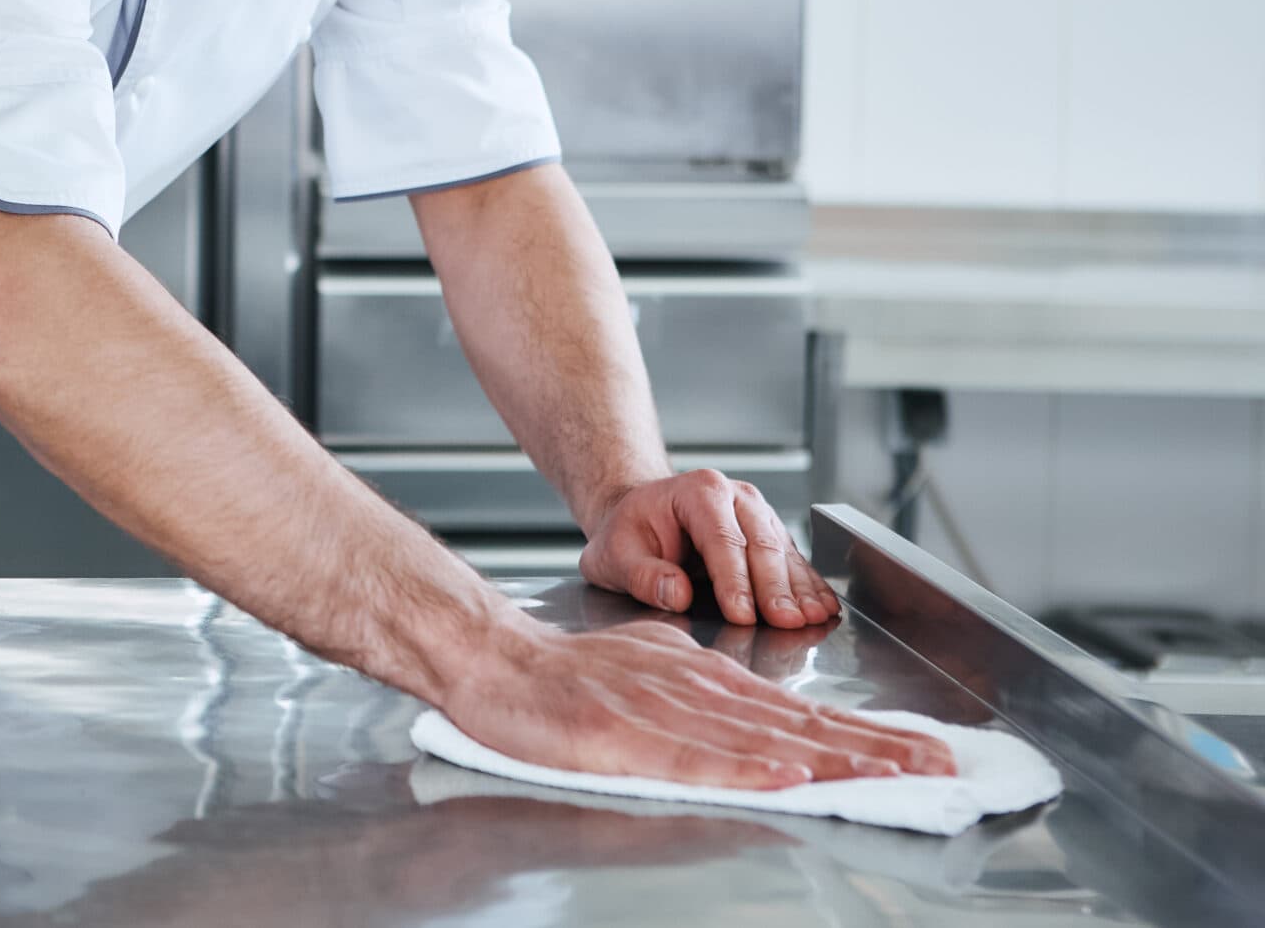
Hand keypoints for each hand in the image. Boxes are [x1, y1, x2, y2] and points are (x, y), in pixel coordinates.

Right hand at [441, 614, 958, 787]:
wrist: (497, 661)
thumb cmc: (569, 677)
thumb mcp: (654, 669)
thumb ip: (707, 694)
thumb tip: (763, 723)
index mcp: (708, 679)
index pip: (801, 709)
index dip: (867, 731)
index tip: (924, 749)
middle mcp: (699, 692)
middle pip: (798, 723)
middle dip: (875, 747)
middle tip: (940, 765)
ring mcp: (665, 714)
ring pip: (761, 740)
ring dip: (832, 758)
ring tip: (891, 774)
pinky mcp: (625, 740)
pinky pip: (694, 758)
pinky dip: (746, 768)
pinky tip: (787, 776)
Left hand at [580, 469, 837, 628]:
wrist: (641, 515)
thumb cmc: (629, 533)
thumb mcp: (614, 554)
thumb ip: (641, 574)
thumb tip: (675, 593)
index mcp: (698, 491)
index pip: (721, 539)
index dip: (734, 580)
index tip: (742, 615)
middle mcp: (735, 496)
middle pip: (761, 544)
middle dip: (775, 588)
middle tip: (786, 622)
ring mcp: (757, 513)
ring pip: (784, 552)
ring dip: (800, 588)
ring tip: (813, 617)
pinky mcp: (770, 533)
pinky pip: (793, 559)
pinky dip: (809, 585)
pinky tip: (823, 606)